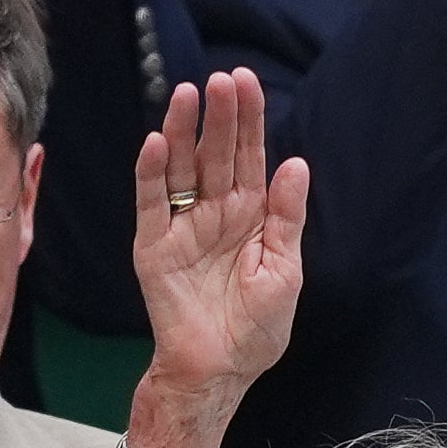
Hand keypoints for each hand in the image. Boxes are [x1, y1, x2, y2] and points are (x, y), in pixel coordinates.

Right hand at [133, 70, 307, 414]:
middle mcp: (214, 213)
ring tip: (188, 95)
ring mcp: (182, 226)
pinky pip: (150, 202)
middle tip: (222, 79)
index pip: (248, 158)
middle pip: (214, 154)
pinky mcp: (153, 245)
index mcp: (250, 217)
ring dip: (182, 132)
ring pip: (180, 168)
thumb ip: (286, 216)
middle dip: (219, 117)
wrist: (221, 368)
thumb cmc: (256, 327)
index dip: (248, 121)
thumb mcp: (285, 269)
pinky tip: (157, 142)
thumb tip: (296, 163)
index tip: (247, 81)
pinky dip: (151, 173)